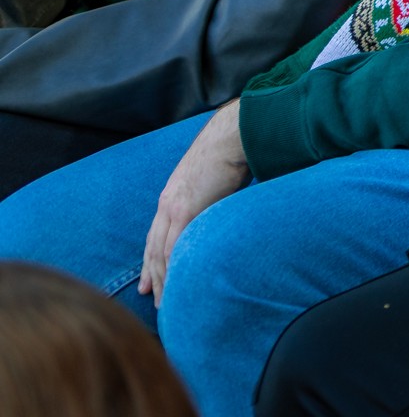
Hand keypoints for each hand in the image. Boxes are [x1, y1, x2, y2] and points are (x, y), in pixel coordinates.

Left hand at [139, 101, 248, 304]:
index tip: (148, 281)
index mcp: (172, 196)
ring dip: (162, 279)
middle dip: (152, 275)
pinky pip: (174, 246)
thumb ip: (210, 195)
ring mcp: (174, 207)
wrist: (229, 136)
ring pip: (161, 252)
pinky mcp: (185, 210)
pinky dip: (172, 268)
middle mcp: (167, 204)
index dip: (152, 259)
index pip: (157, 235)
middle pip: (154, 248)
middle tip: (152, 299)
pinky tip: (174, 284)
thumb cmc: (228, 152)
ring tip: (165, 302)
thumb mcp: (212, 177)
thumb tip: (222, 205)